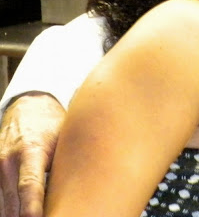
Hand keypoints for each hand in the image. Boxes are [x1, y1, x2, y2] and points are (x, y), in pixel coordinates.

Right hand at [0, 93, 64, 216]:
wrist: (28, 108)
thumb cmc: (52, 127)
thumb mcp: (62, 143)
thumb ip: (62, 168)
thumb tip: (75, 196)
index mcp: (30, 151)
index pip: (30, 186)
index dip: (32, 208)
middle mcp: (8, 161)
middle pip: (12, 202)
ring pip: (3, 204)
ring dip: (16, 215)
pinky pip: (0, 198)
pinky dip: (10, 208)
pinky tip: (22, 212)